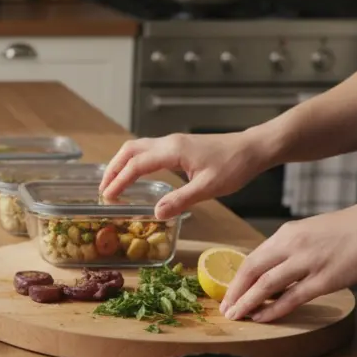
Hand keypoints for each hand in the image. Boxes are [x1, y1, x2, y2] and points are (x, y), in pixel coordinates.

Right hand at [99, 132, 274, 219]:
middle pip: (129, 150)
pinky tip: (136, 174)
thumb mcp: (208, 188)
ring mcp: (173, 142)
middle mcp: (168, 143)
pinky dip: (134, 161)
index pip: (136, 165)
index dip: (119, 181)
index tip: (107, 197)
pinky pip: (147, 150)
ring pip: (137, 148)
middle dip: (113, 169)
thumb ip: (180, 200)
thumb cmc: (234, 166)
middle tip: (104, 189)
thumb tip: (155, 214)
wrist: (252, 148)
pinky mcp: (178, 146)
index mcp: (172, 151)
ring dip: (122, 163)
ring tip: (114, 182)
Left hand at [220, 203, 356, 322]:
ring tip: (236, 316)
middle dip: (234, 292)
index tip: (227, 294)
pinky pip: (292, 297)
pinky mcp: (326, 279)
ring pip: (266, 285)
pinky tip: (262, 318)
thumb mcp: (313, 232)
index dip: (236, 279)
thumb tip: (276, 269)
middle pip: (251, 271)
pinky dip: (274, 309)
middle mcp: (292, 245)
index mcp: (287, 233)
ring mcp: (308, 262)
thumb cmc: (354, 229)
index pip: (252, 258)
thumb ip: (293, 249)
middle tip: (224, 309)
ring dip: (247, 303)